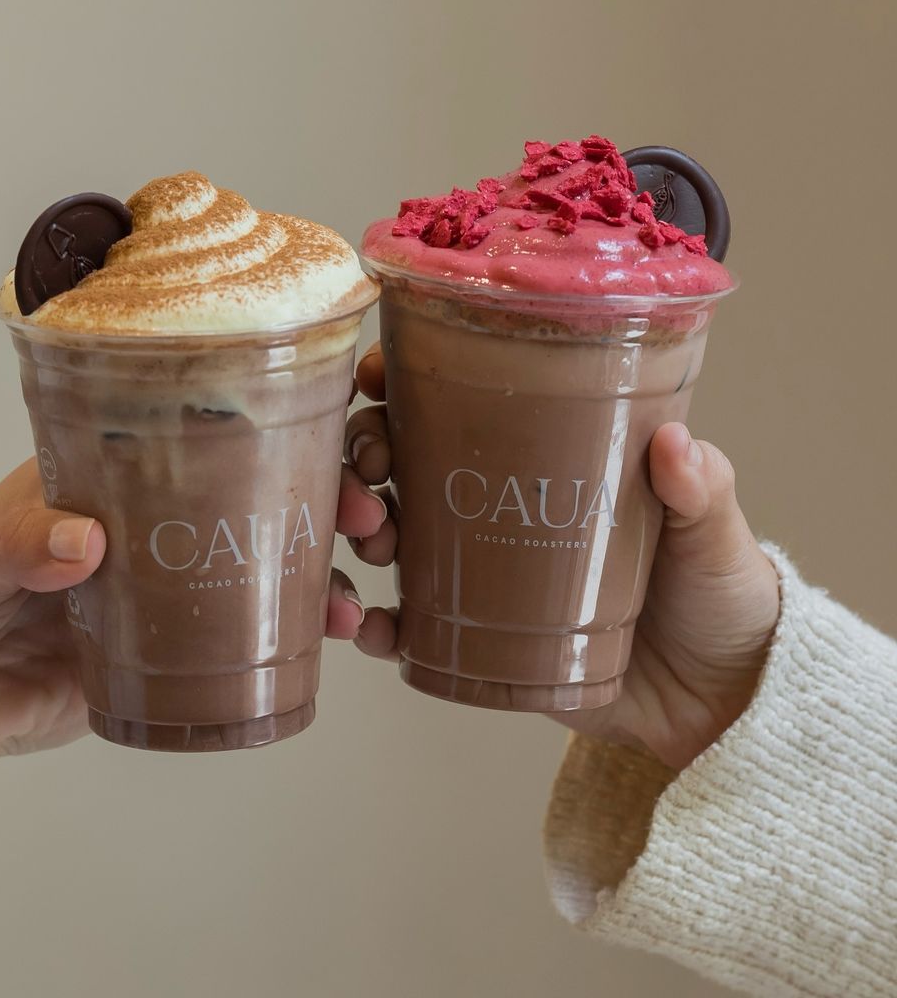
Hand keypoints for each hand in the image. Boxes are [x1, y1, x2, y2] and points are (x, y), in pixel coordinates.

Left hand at [0, 460, 382, 785]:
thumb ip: (15, 546)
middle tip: (361, 518)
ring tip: (346, 602)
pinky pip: (225, 650)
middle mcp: (139, 533)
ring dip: (308, 581)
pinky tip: (317, 647)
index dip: (261, 436)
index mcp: (100, 484)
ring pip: (247, 578)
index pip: (191, 442)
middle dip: (312, 505)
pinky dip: (276, 647)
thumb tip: (86, 541)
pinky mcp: (154, 662)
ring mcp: (153, 599)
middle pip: (241, 506)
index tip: (321, 442)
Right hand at [344, 344, 779, 770]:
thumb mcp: (714, 533)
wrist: (716, 700)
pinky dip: (375, 625)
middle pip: (404, 462)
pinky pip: (407, 627)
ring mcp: (480, 572)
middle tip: (370, 472)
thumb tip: (675, 445)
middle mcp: (498, 506)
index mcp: (546, 457)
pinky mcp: (475, 637)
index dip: (405, 383)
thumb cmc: (717, 595)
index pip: (461, 403)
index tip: (378, 377)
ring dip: (360, 526)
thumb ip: (701, 490)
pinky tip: (369, 625)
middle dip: (365, 454)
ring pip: (390, 533)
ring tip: (372, 538)